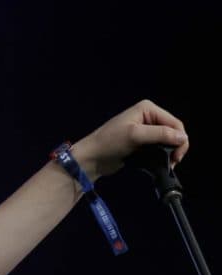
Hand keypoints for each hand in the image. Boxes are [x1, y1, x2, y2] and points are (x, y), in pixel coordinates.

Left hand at [72, 99, 188, 180]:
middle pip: (173, 132)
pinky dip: (162, 157)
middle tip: (173, 162)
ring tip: (167, 165)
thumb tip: (183, 137)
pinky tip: (161, 165)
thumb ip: (160, 134)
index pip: (174, 123)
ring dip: (170, 153)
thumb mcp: (135, 135)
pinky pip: (158, 149)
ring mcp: (145, 131)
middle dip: (176, 147)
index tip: (177, 157)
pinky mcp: (142, 144)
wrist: (91, 158)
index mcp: (148, 109)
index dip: (180, 139)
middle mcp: (148, 117)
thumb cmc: (109, 143)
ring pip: (167, 142)